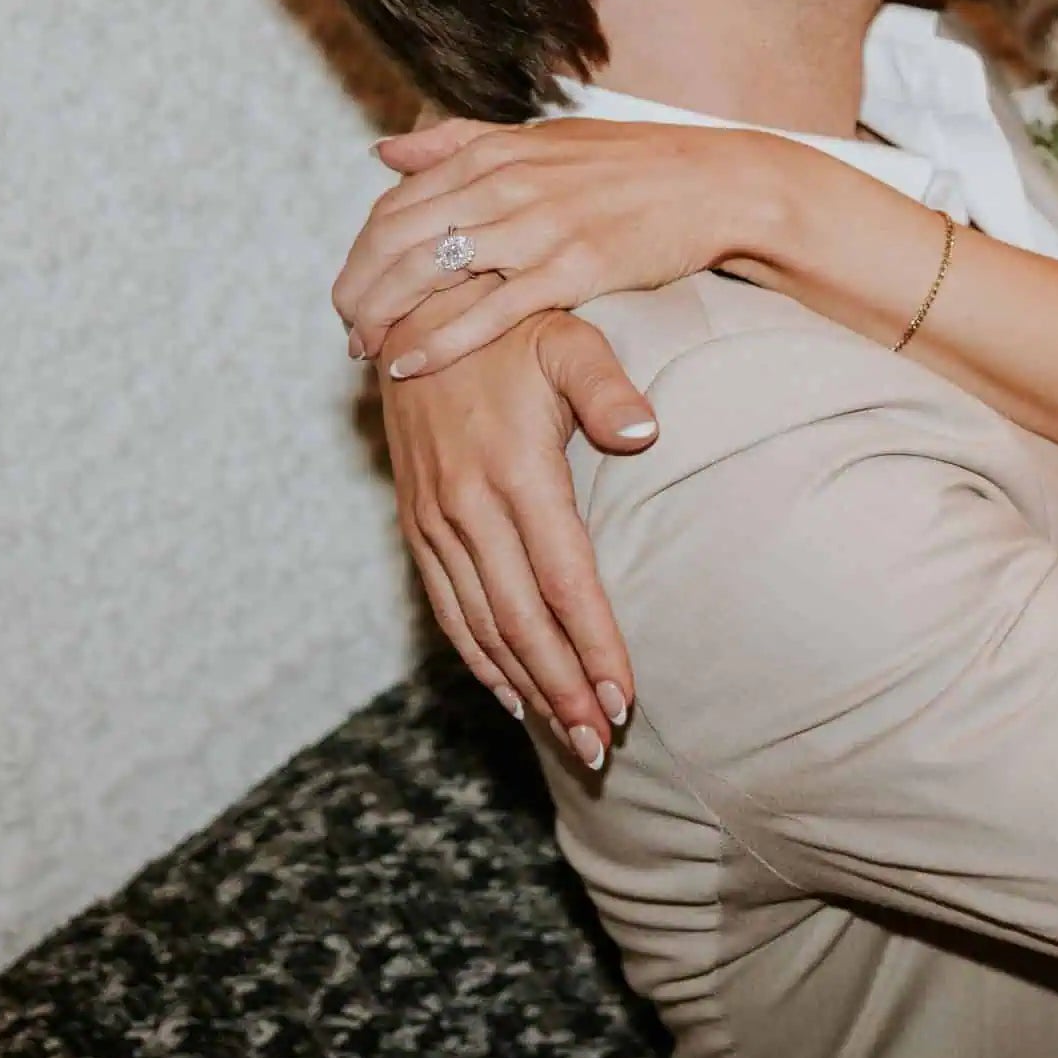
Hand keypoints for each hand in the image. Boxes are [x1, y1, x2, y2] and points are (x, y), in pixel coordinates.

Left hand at [335, 116, 788, 378]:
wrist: (715, 184)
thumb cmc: (629, 164)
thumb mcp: (540, 138)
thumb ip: (458, 142)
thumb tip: (384, 150)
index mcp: (492, 153)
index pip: (395, 205)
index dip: (360, 254)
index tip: (351, 290)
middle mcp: (505, 185)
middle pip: (396, 241)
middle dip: (359, 291)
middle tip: (347, 330)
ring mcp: (537, 228)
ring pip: (428, 275)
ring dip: (385, 319)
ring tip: (368, 353)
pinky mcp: (572, 270)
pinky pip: (487, 311)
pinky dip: (439, 340)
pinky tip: (409, 365)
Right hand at [385, 282, 659, 766]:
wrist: (411, 312)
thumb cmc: (507, 324)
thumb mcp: (566, 338)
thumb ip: (606, 387)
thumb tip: (646, 432)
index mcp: (513, 472)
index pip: (563, 581)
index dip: (593, 645)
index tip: (625, 699)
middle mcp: (467, 507)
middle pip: (521, 623)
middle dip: (564, 690)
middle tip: (604, 746)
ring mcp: (434, 520)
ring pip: (482, 627)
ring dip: (526, 688)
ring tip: (570, 737)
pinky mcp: (415, 522)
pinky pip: (447, 608)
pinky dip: (479, 659)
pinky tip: (510, 695)